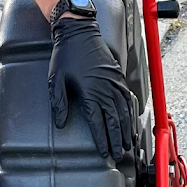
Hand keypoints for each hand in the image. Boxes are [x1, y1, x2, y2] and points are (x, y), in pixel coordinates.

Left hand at [49, 17, 133, 159]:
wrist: (79, 31)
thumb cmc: (65, 55)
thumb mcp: (56, 79)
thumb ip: (59, 103)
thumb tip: (61, 124)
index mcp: (90, 92)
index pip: (98, 123)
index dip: (102, 140)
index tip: (103, 153)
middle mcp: (106, 89)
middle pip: (114, 121)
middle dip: (116, 140)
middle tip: (118, 155)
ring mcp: (114, 83)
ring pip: (124, 112)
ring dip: (126, 130)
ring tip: (127, 144)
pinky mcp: (118, 77)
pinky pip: (128, 100)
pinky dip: (130, 114)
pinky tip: (131, 122)